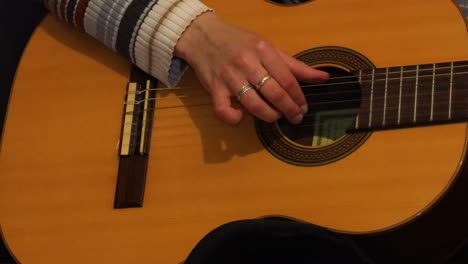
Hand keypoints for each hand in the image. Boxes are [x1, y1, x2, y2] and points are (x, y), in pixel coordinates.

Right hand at [174, 12, 328, 124]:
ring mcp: (229, 77)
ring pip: (253, 104)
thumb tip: (323, 78)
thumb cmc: (238, 42)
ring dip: (268, 116)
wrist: (203, 36)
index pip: (287, 79)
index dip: (299, 97)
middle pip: (274, 93)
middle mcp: (247, 63)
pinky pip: (223, 110)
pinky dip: (234, 118)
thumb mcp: (268, 47)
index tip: (304, 107)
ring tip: (275, 117)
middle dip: (289, 110)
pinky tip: (242, 117)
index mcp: (263, 50)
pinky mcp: (213, 89)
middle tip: (295, 117)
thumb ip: (294, 65)